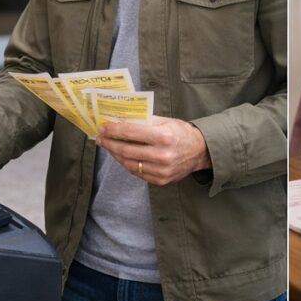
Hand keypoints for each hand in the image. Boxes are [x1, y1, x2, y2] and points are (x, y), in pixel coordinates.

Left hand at [96, 116, 210, 185]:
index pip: (131, 133)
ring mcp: (161, 170)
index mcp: (164, 136)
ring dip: (115, 154)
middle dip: (110, 143)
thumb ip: (144, 121)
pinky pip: (137, 172)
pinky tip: (121, 156)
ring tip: (109, 146)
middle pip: (126, 150)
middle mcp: (162, 155)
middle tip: (101, 138)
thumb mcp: (166, 121)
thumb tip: (120, 119)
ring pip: (129, 163)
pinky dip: (126, 164)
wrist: (200, 151)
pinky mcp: (161, 180)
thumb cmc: (181, 133)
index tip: (102, 127)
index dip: (113, 130)